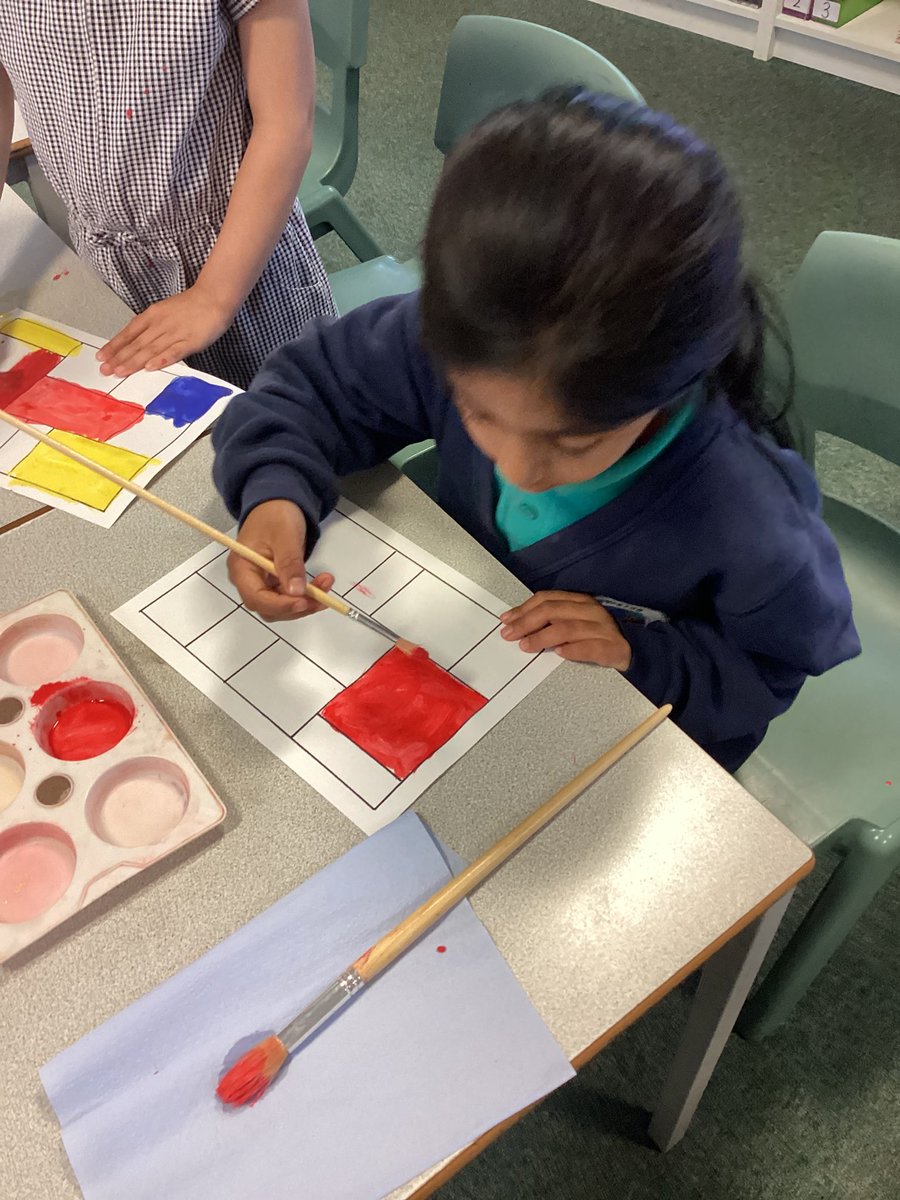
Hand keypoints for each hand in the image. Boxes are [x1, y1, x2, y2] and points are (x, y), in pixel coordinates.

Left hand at [96, 284, 235, 376]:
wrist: (214, 296)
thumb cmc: (192, 305)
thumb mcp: (166, 312)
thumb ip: (153, 327)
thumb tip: (139, 343)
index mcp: (152, 316)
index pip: (129, 333)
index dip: (115, 346)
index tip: (102, 356)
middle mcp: (160, 325)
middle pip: (137, 343)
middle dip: (119, 358)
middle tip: (105, 370)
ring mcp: (175, 333)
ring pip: (151, 349)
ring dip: (135, 361)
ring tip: (121, 372)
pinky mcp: (191, 341)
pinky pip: (175, 351)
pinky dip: (163, 359)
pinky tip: (152, 367)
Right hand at [228, 500, 334, 621]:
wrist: (277, 504)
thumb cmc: (275, 515)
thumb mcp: (284, 536)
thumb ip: (289, 564)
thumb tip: (296, 592)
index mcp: (242, 568)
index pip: (256, 598)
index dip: (280, 605)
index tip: (303, 602)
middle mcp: (248, 580)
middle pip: (269, 607)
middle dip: (296, 606)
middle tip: (322, 596)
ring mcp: (262, 583)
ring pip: (281, 606)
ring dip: (305, 602)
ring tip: (325, 584)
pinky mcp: (274, 582)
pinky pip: (289, 597)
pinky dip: (306, 595)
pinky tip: (321, 584)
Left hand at [500, 591, 632, 670]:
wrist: (634, 650)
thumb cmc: (599, 636)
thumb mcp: (576, 622)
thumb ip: (553, 620)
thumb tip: (519, 624)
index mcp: (580, 601)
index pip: (547, 599)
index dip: (524, 608)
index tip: (506, 620)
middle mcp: (590, 611)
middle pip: (553, 611)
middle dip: (527, 622)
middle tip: (509, 635)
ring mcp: (602, 628)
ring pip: (568, 628)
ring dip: (543, 637)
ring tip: (526, 646)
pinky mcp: (612, 648)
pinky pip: (590, 648)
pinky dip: (573, 650)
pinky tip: (560, 653)